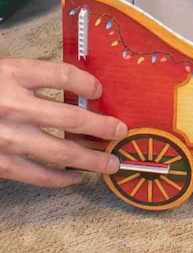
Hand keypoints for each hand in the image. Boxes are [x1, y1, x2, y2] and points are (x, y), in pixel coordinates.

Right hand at [0, 57, 127, 187]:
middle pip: (70, 116)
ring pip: (59, 151)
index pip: (63, 75)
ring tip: (111, 163)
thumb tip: (72, 88)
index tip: (100, 89)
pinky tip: (75, 178)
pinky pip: (35, 174)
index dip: (87, 81)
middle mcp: (11, 105)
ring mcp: (4, 138)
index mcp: (10, 74)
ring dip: (90, 158)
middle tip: (121, 130)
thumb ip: (28, 77)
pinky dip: (59, 178)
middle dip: (100, 126)